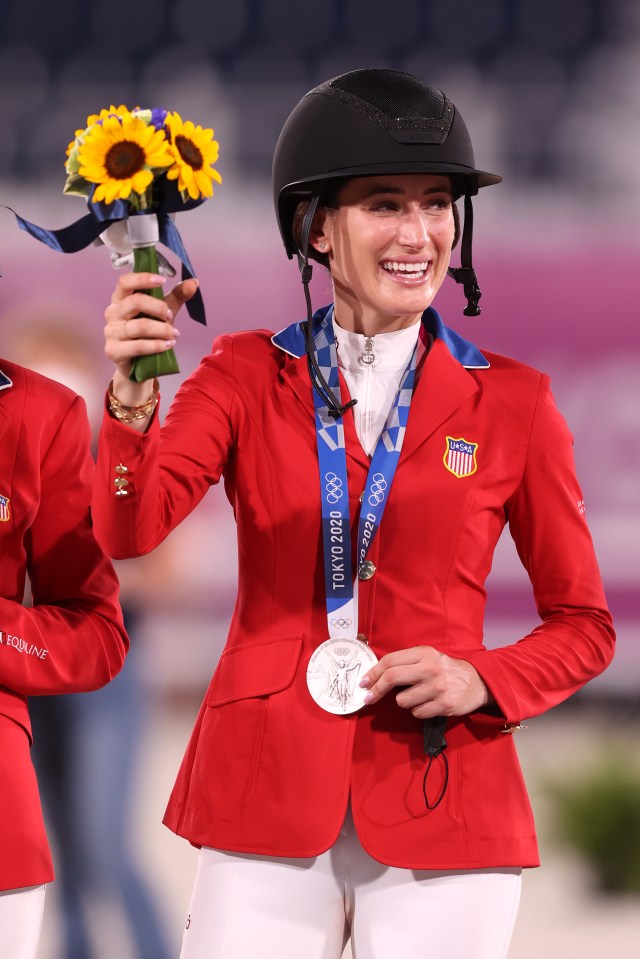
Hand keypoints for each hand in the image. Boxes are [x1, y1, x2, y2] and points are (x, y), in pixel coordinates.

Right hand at [104, 272, 196, 404]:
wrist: (138, 365)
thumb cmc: (148, 334)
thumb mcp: (163, 313)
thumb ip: (176, 297)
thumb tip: (194, 282)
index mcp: (120, 299)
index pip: (125, 282)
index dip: (143, 279)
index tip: (163, 281)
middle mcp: (112, 313)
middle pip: (135, 302)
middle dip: (158, 307)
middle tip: (170, 316)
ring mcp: (111, 332)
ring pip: (140, 326)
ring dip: (162, 329)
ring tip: (174, 334)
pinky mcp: (113, 351)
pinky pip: (138, 346)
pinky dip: (157, 345)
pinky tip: (168, 345)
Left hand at [360, 646, 489, 718]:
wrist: (477, 682)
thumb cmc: (445, 669)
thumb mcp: (427, 657)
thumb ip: (405, 662)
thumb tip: (375, 676)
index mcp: (423, 653)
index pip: (390, 661)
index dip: (373, 673)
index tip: (363, 683)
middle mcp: (430, 668)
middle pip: (392, 678)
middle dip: (376, 690)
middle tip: (368, 698)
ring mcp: (437, 687)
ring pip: (402, 700)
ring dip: (404, 701)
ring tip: (416, 696)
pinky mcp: (444, 705)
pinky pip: (416, 713)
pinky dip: (417, 710)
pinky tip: (428, 703)